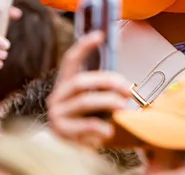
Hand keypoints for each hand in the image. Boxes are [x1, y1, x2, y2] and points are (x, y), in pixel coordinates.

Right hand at [47, 31, 130, 148]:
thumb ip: (101, 89)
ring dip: (108, 101)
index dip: (84, 46)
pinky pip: (84, 125)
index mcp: (65, 85)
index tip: (100, 34)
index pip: (71, 60)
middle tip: (127, 88)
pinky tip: (110, 130)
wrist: (73, 149)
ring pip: (84, 101)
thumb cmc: (88, 119)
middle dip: (107, 81)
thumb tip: (123, 80)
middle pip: (81, 81)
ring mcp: (57, 114)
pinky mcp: (61, 131)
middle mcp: (57, 97)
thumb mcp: (94, 102)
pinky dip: (100, 126)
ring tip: (123, 105)